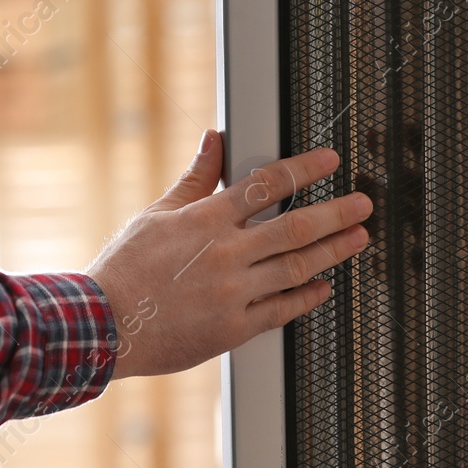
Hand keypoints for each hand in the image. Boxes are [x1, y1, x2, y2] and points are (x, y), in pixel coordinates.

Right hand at [86, 130, 372, 379]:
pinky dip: (306, 297)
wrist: (104, 326)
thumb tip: (213, 138)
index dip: (304, 170)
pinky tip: (324, 286)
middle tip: (363, 203)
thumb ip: (194, 178)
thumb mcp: (157, 214)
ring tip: (358, 239)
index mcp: (205, 220)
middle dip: (335, 213)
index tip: (330, 161)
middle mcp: (225, 254)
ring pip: (296, 268)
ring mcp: (232, 293)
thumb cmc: (125, 269)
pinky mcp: (233, 329)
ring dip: (332, 251)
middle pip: (294, 227)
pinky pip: (281, 310)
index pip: (266, 185)